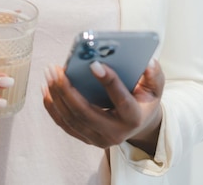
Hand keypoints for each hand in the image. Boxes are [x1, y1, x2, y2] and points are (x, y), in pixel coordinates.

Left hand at [42, 59, 163, 153]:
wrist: (139, 124)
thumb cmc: (144, 99)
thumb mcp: (155, 88)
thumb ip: (154, 75)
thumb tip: (148, 62)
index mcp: (133, 117)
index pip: (120, 100)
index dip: (108, 81)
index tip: (93, 63)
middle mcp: (115, 133)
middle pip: (86, 112)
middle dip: (67, 89)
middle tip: (56, 68)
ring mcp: (98, 139)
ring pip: (72, 118)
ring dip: (57, 95)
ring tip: (49, 73)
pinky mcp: (86, 138)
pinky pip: (64, 124)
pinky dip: (53, 107)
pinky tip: (46, 89)